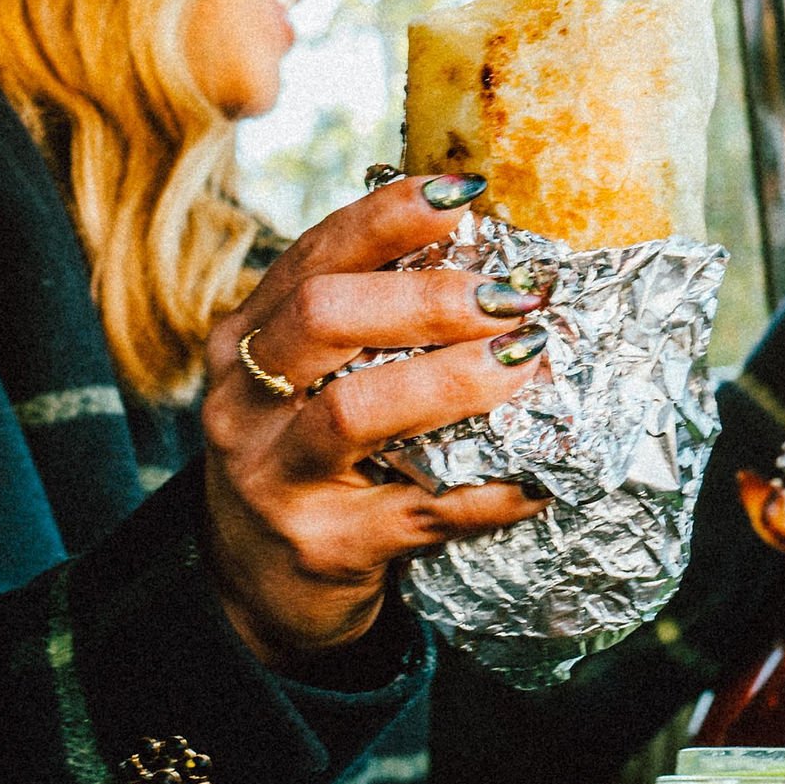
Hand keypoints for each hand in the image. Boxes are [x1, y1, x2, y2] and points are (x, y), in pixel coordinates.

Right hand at [199, 176, 547, 666]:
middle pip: (324, 315)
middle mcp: (244, 403)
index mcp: (244, 341)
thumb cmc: (304, 464)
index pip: (312, 255)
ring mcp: (276, 479)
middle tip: (511, 295)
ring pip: (357, 410)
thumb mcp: (303, 385)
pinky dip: (490, 492)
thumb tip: (484, 255)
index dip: (389, 216)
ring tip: (526, 361)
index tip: (464, 193)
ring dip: (453, 380)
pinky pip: (419, 511)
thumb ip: (361, 325)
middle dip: (428, 296)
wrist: (256, 590)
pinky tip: (540, 478)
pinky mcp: (324, 547)